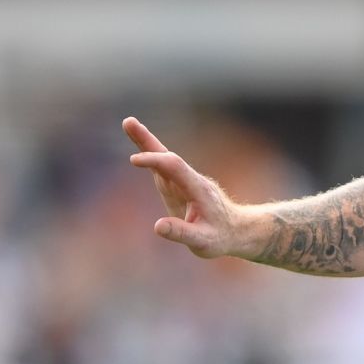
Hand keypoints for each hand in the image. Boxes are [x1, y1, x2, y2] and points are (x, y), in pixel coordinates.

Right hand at [122, 117, 247, 258]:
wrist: (236, 231)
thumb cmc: (221, 237)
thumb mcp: (203, 241)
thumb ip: (182, 233)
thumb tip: (157, 226)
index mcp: (198, 189)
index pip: (174, 168)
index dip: (155, 161)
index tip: (134, 160)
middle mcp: (190, 180)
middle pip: (168, 156)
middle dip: (148, 141)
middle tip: (127, 121)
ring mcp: (183, 182)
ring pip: (163, 159)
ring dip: (145, 143)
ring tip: (128, 123)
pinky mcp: (177, 187)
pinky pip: (161, 169)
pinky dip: (149, 158)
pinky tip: (138, 152)